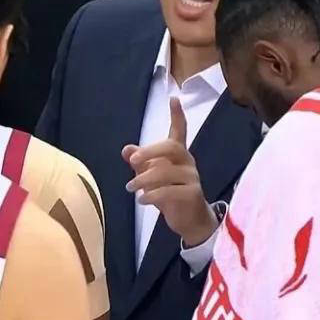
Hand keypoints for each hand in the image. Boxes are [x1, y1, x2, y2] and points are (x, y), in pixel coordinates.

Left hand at [123, 96, 216, 245]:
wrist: (189, 221)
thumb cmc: (169, 194)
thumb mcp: (150, 177)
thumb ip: (139, 163)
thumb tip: (126, 149)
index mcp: (177, 154)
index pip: (180, 130)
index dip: (177, 115)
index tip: (174, 98)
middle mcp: (187, 162)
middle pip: (171, 147)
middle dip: (150, 151)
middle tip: (132, 161)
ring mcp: (192, 178)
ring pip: (167, 172)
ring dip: (144, 180)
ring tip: (130, 187)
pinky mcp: (193, 194)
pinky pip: (170, 191)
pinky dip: (152, 196)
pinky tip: (141, 200)